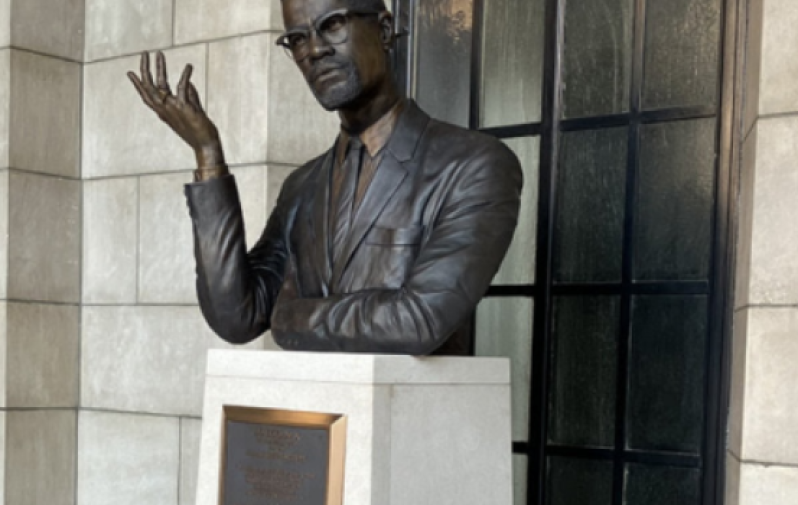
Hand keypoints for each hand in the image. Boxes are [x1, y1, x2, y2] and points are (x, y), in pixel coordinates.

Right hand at [127, 51, 224, 167]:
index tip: (130, 72)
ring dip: (160, 67)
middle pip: (149, 87)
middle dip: (145, 69)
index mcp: (163, 112)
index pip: (146, 96)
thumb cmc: (198, 129)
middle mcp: (164, 109)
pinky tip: (189, 66)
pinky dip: (185, 75)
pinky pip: (182, 87)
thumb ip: (190, 96)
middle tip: (145, 53)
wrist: (206, 144)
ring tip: (159, 53)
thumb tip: (189, 83)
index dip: (137, 84)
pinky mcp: (184, 107)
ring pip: (160, 84)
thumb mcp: (192, 110)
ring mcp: (173, 108)